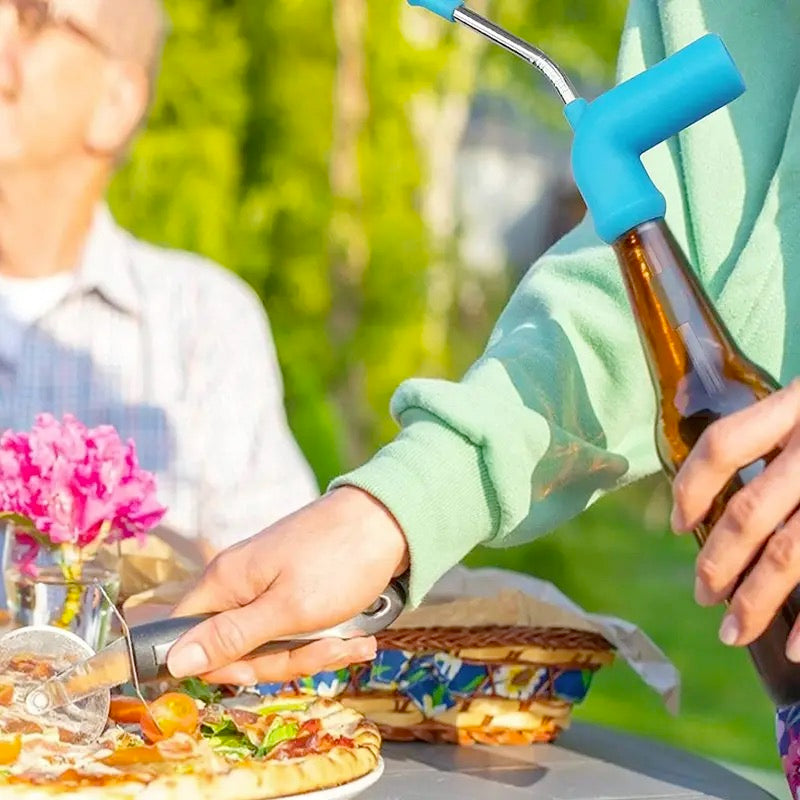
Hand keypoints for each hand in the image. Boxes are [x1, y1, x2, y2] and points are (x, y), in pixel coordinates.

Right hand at [166, 487, 409, 684]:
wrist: (391, 520)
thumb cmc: (339, 560)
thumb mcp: (287, 610)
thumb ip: (231, 637)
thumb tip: (173, 663)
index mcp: (226, 581)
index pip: (186, 638)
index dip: (217, 666)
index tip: (256, 672)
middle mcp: (242, 584)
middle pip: (238, 649)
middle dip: (285, 660)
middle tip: (324, 647)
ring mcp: (272, 587)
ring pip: (276, 645)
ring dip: (317, 651)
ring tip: (353, 640)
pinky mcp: (299, 592)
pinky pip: (301, 632)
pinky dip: (329, 639)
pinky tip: (358, 637)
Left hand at [670, 379, 799, 658]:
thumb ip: (772, 422)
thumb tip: (704, 463)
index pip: (724, 446)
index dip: (692, 486)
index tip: (678, 524)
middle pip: (752, 511)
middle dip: (719, 561)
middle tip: (701, 595)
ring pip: (791, 552)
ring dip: (757, 599)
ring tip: (733, 631)